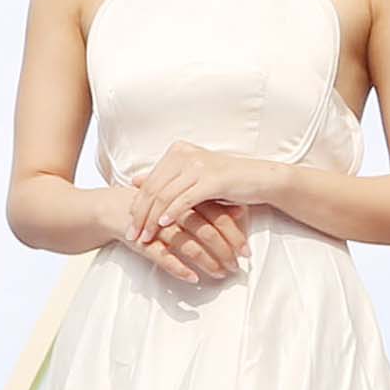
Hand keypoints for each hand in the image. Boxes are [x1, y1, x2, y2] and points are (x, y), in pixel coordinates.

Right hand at [116, 194, 248, 284]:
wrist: (116, 209)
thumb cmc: (158, 206)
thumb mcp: (183, 203)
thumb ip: (210, 205)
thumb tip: (240, 210)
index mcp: (187, 201)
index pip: (217, 217)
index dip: (234, 235)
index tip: (247, 251)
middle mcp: (176, 213)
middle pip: (207, 232)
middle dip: (225, 252)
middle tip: (237, 267)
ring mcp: (159, 229)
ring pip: (188, 246)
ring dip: (208, 262)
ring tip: (220, 275)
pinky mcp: (144, 243)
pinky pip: (163, 257)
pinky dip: (179, 269)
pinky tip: (193, 278)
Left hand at [127, 147, 276, 241]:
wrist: (259, 179)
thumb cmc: (225, 181)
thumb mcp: (191, 177)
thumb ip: (165, 178)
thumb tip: (136, 180)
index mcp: (177, 152)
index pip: (149, 182)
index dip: (137, 205)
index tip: (130, 226)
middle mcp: (185, 155)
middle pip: (154, 189)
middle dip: (140, 215)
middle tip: (132, 236)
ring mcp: (198, 166)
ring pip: (166, 196)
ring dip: (153, 219)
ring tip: (145, 237)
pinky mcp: (212, 180)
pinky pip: (186, 199)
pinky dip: (172, 213)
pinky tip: (164, 226)